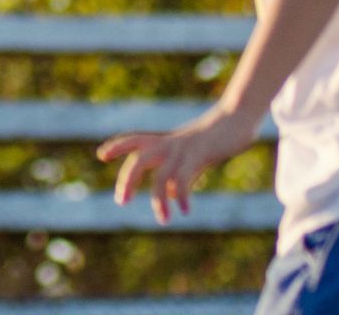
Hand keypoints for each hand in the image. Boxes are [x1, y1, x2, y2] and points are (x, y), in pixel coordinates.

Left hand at [97, 105, 260, 224]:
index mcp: (166, 141)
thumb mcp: (192, 154)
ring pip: (161, 176)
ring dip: (158, 201)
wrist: (237, 118)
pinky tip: (185, 209)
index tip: (101, 154)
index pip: (135, 139)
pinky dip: (181, 196)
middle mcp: (170, 144)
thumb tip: (172, 194)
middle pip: (139, 159)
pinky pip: (184, 178)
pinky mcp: (199, 155)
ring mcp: (183, 149)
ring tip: (163, 220)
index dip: (117, 146)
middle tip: (121, 201)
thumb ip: (178, 172)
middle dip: (128, 180)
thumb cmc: (214, 138)